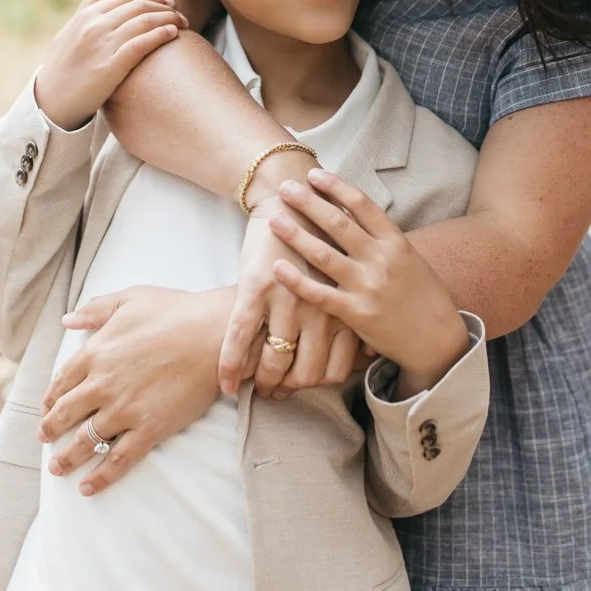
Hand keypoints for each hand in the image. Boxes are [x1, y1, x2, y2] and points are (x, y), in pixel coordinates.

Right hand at [35, 0, 186, 130]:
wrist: (52, 100)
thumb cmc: (63, 66)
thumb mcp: (70, 30)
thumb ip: (90, 6)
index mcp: (86, 15)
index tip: (168, 3)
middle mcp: (95, 25)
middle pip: (139, 6)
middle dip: (164, 7)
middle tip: (180, 13)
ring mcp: (103, 45)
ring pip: (144, 21)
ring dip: (168, 19)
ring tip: (183, 23)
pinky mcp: (111, 66)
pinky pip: (141, 44)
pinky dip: (160, 35)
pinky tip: (172, 34)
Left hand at [37, 285, 240, 493]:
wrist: (214, 333)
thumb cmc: (176, 311)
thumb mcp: (130, 298)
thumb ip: (96, 309)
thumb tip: (67, 320)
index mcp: (95, 353)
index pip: (62, 382)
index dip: (52, 398)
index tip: (47, 407)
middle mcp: (102, 384)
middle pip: (66, 414)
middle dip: (51, 429)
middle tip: (44, 439)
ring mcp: (124, 410)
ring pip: (86, 441)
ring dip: (67, 458)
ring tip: (57, 468)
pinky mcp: (149, 429)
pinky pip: (118, 460)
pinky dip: (100, 477)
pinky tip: (87, 488)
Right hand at [219, 195, 362, 398]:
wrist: (289, 197)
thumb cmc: (319, 241)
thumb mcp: (345, 279)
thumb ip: (352, 316)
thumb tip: (364, 359)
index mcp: (346, 306)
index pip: (336, 369)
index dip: (317, 384)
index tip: (303, 388)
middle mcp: (322, 307)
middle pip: (306, 371)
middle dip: (288, 388)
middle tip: (276, 393)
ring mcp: (288, 298)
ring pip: (274, 359)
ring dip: (261, 380)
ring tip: (252, 388)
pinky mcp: (257, 287)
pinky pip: (240, 337)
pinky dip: (229, 365)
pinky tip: (226, 385)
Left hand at [270, 168, 469, 396]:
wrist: (438, 340)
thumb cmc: (421, 296)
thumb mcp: (408, 259)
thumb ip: (380, 238)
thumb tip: (348, 213)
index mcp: (396, 242)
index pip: (362, 205)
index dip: (335, 186)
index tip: (314, 174)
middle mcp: (382, 259)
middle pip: (338, 223)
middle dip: (308, 203)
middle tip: (285, 188)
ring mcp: (369, 286)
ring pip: (324, 255)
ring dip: (296, 234)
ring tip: (274, 218)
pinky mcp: (357, 314)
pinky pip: (321, 294)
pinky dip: (297, 281)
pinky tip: (277, 267)